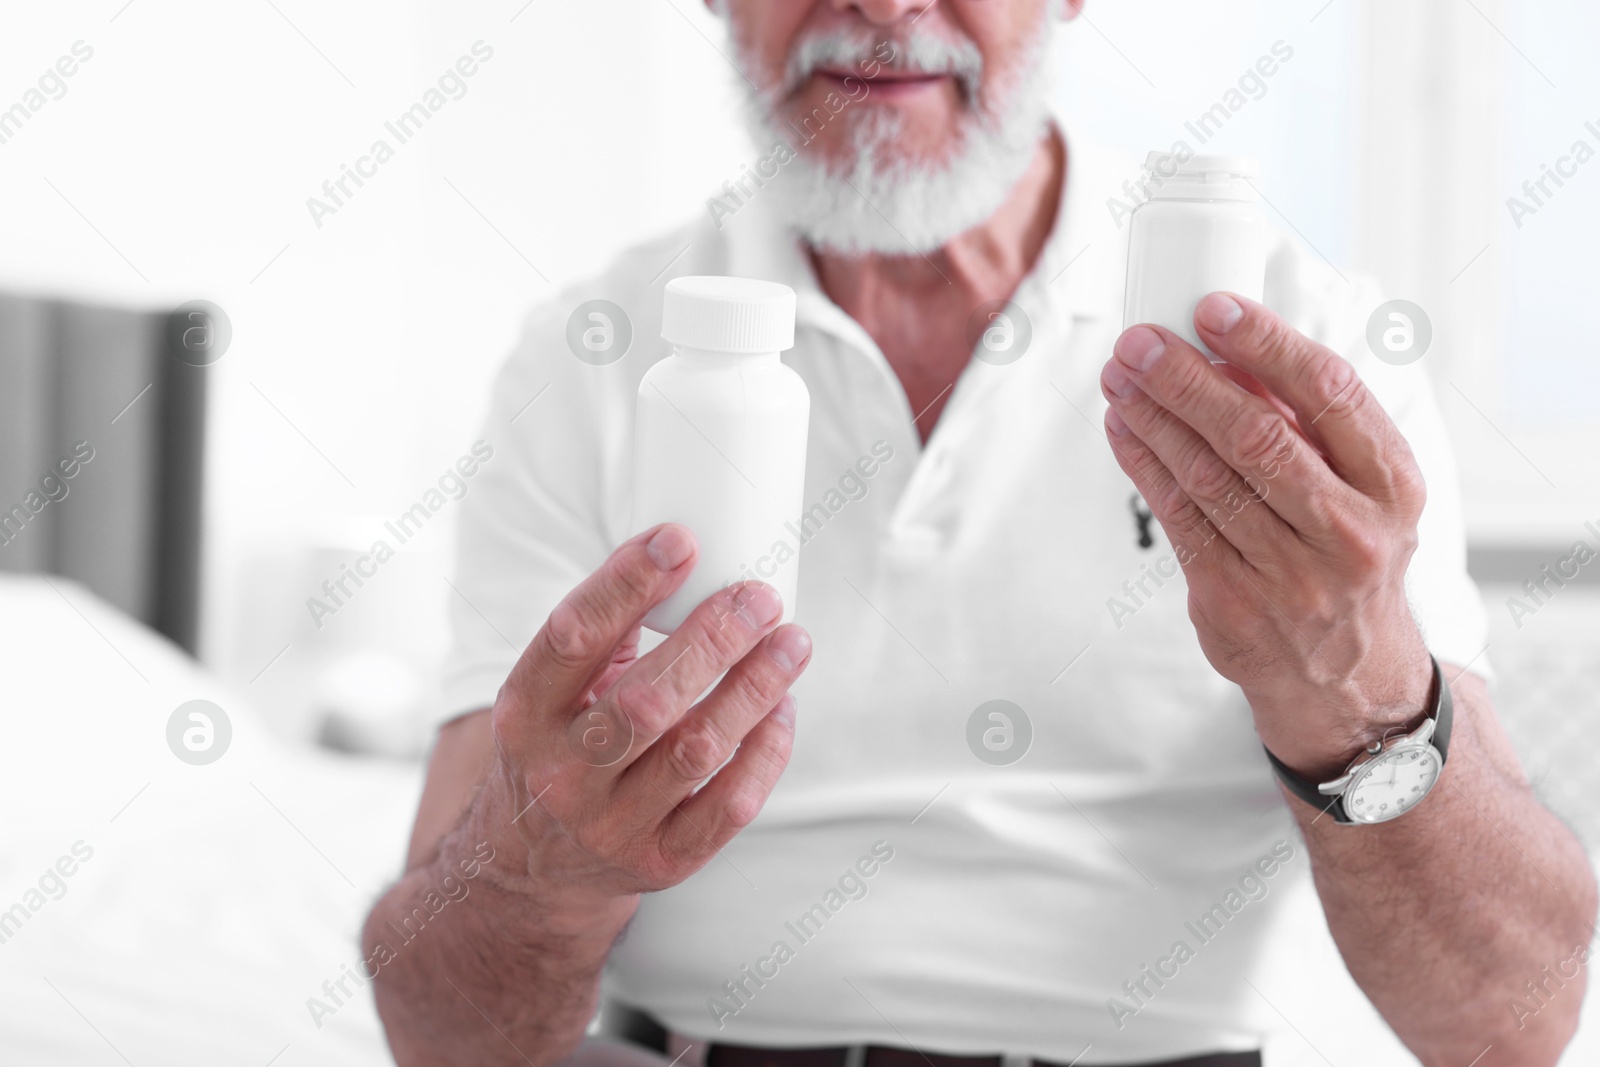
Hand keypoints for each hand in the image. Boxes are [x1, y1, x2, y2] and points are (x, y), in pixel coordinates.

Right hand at [482, 523, 810, 914]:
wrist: (532, 867)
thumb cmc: (559, 748)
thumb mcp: (550, 691)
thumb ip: (603, 631)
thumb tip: (679, 550)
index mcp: (524, 713)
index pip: (572, 637)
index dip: (627, 583)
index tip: (681, 540)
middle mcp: (561, 773)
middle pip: (647, 699)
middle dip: (714, 639)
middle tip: (760, 598)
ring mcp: (611, 825)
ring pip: (697, 750)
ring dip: (755, 688)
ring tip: (792, 642)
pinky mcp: (662, 863)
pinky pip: (730, 804)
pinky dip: (767, 750)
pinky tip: (783, 708)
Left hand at [1099, 293, 1432, 777]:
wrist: (1343, 674)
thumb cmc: (1346, 553)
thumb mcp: (1362, 490)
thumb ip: (1308, 425)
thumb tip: (1227, 350)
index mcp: (1392, 484)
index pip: (1329, 393)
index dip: (1265, 344)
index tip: (1212, 308)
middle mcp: (1349, 530)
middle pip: (1255, 435)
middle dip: (1186, 380)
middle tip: (1139, 342)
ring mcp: (1290, 573)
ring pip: (1206, 477)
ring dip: (1152, 418)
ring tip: (1119, 377)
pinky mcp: (1233, 602)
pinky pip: (1178, 519)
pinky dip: (1144, 466)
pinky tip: (1123, 429)